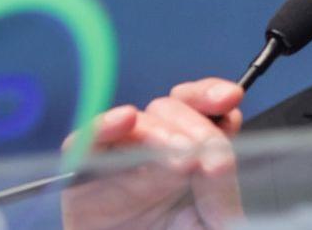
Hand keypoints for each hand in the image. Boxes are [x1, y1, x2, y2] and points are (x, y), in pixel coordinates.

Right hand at [61, 78, 244, 229]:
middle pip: (170, 111)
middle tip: (198, 156)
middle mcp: (158, 159)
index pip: (202, 111)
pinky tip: (123, 121)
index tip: (228, 98)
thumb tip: (216, 151)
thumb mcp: (216, 227)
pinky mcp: (83, 184)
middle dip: (190, 124)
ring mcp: (120, 169)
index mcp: (194, 164)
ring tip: (178, 161)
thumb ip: (222, 189)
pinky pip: (84, 144)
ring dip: (158, 130)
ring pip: (134, 123)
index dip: (211, 95)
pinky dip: (102, 127)